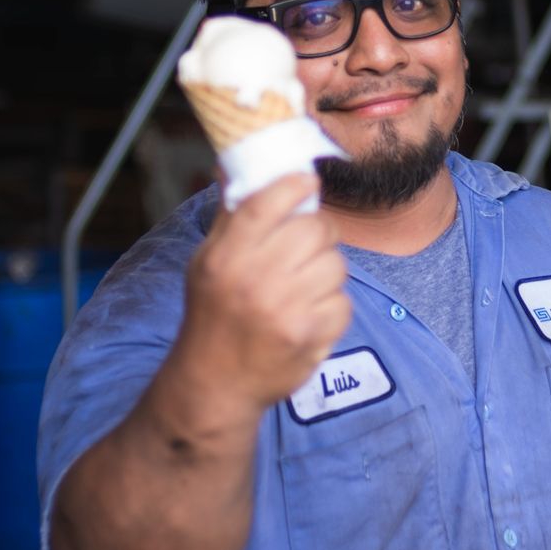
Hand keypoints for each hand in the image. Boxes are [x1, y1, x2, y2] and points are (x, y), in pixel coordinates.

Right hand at [177, 173, 351, 415]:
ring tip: (305, 284)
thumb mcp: (207, 261)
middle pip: (315, 228)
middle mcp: (255, 279)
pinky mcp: (310, 335)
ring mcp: (285, 309)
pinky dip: (332, 307)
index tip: (307, 183)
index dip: (295, 185)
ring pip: (336, 264)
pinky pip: (343, 301)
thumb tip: (235, 166)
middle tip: (309, 243)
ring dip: (327, 271)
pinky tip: (309, 314)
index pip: (268, 202)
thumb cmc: (213, 313)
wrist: (216, 383)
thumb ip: (231, 216)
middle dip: (319, 231)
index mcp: (226, 256)